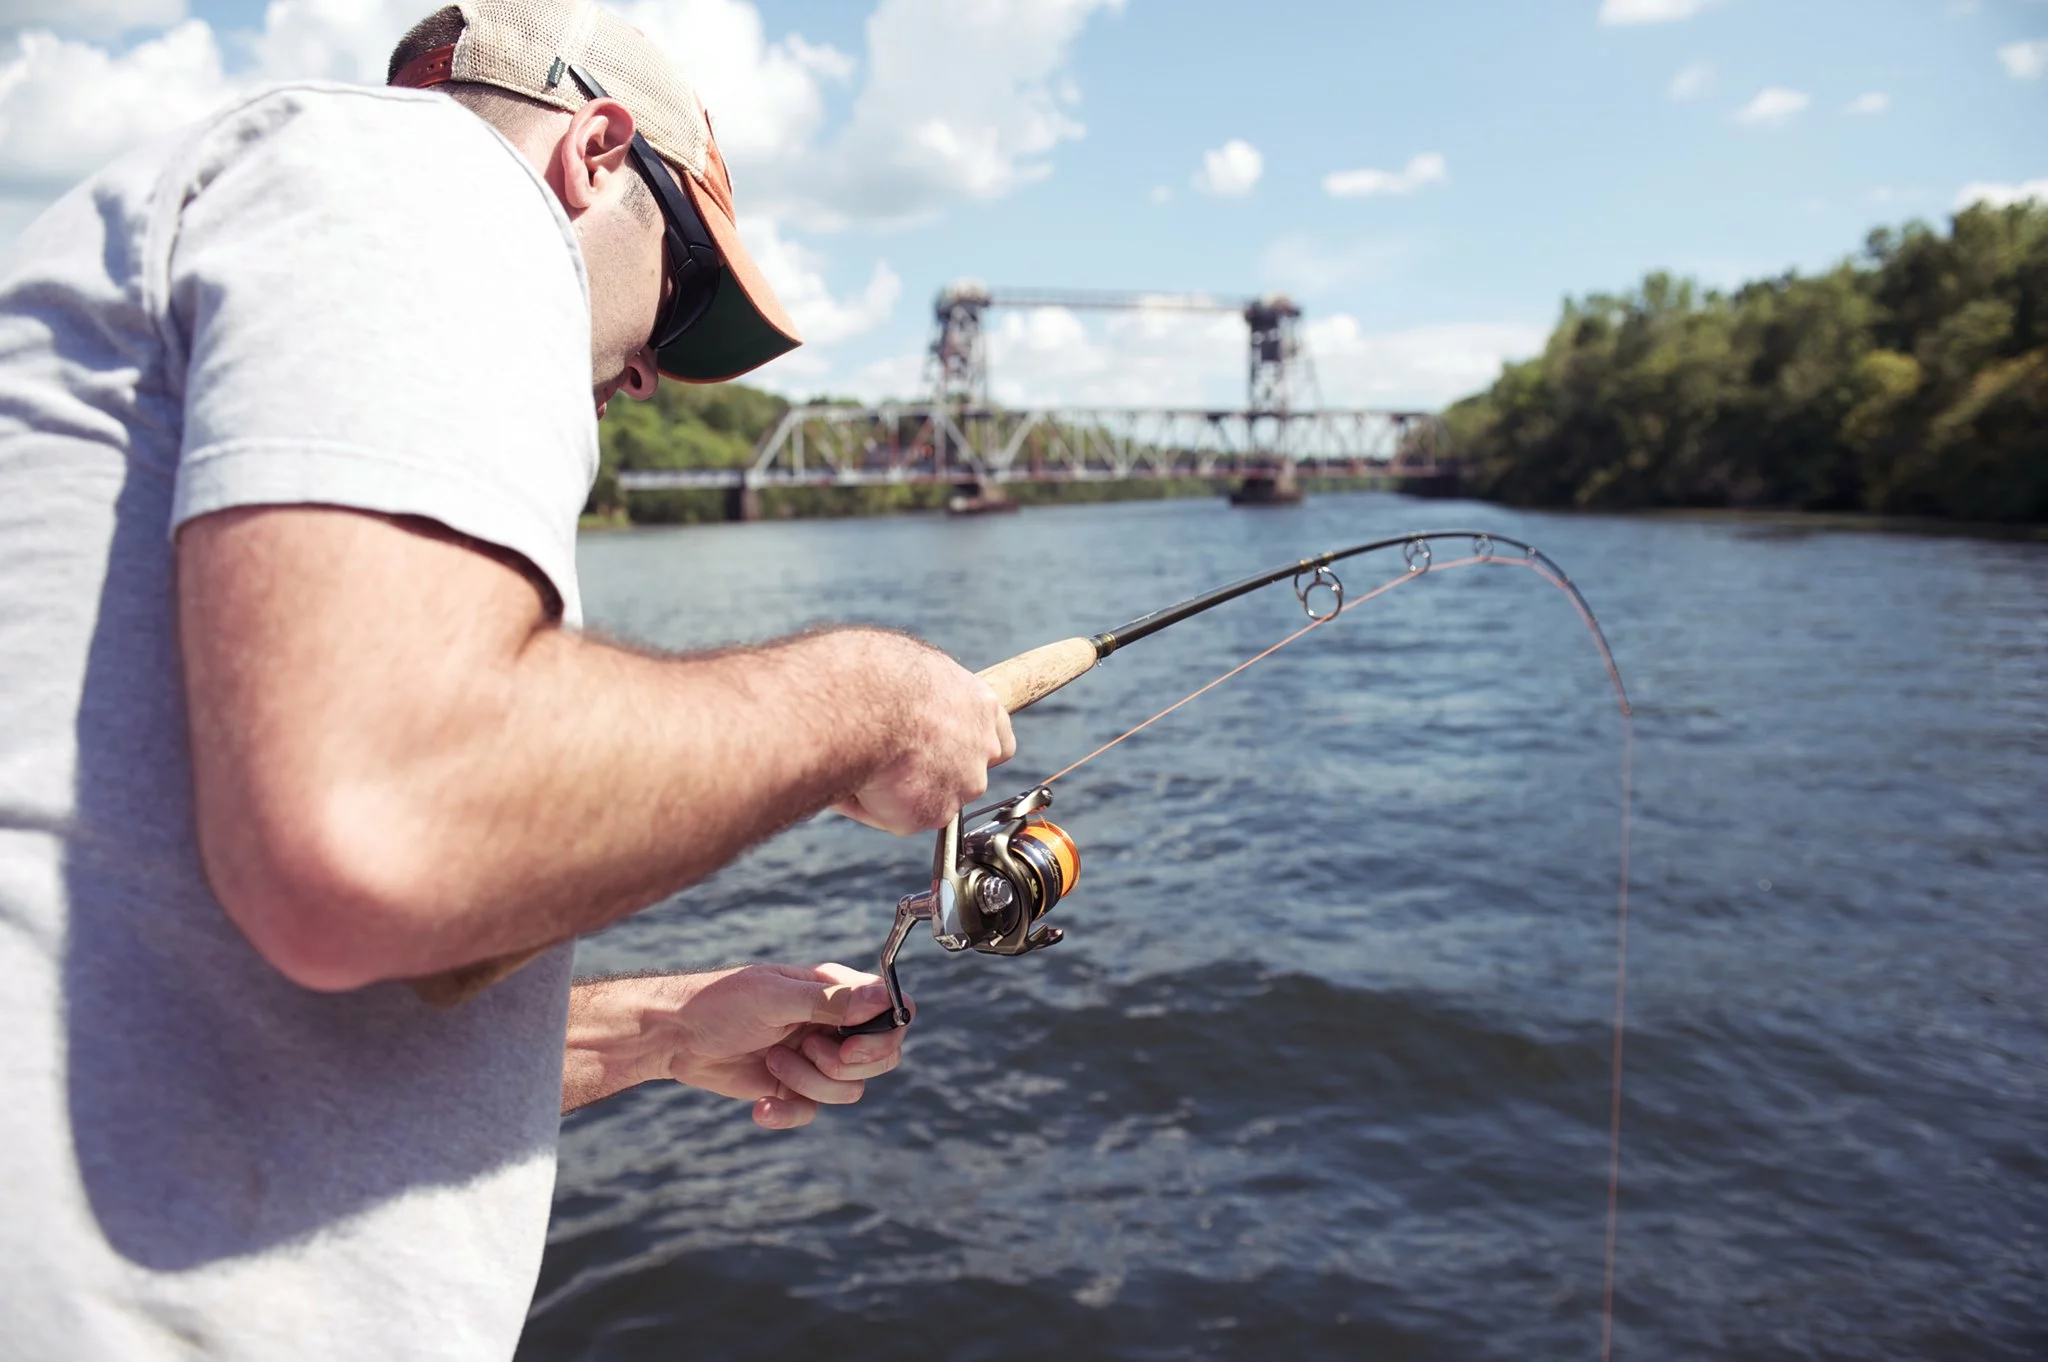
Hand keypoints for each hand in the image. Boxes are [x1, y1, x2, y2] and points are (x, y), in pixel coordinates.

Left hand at [640, 963, 910, 1129]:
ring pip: (848, 1089)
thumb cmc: (721, 1002)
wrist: (676, 1036)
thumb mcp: (775, 997)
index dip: (885, 1034)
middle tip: (807, 1050)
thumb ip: (830, 1001)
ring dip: (808, 1083)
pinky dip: (787, 1113)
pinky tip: (760, 1106)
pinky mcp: (794, 1089)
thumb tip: (882, 997)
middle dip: (843, 1065)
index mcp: (836, 991)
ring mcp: (816, 1058)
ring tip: (771, 1061)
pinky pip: (813, 1112)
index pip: (892, 1011)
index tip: (850, 1045)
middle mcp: (834, 1025)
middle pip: (881, 1057)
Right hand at [833, 633, 1015, 834]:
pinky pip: (894, 816)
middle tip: (893, 760)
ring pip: (930, 799)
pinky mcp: (929, 814)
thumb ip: (924, 693)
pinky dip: (871, 805)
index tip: (947, 746)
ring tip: (862, 765)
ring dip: (901, 791)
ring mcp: (960, 786)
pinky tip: (852, 780)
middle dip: (935, 774)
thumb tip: (905, 699)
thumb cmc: (879, 673)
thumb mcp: (912, 666)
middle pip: (967, 774)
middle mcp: (981, 749)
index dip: (969, 746)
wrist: (866, 703)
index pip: (997, 737)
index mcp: (980, 706)